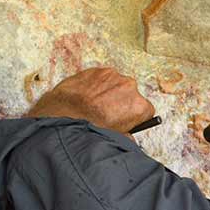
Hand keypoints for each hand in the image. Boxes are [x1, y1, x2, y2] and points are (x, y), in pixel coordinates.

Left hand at [26, 67, 153, 134]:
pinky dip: (96, 86)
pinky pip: (101, 79)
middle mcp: (129, 86)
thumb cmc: (88, 128)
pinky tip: (86, 98)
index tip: (127, 122)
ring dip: (108, 94)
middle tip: (107, 116)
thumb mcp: (113, 139)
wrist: (63, 116)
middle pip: (131, 96)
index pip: (147, 111)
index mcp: (138, 105)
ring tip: (93, 107)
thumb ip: (126, 136)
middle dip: (122, 104)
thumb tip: (128, 137)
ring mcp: (113, 76)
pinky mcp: (97, 70)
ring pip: (116, 85)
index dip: (136, 118)